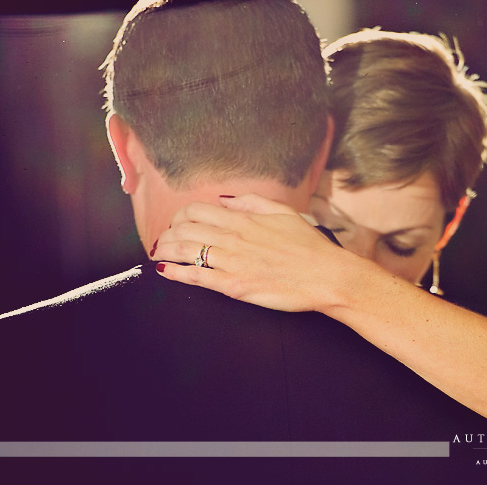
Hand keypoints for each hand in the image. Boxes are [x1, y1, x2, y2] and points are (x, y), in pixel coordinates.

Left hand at [151, 193, 353, 311]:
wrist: (326, 276)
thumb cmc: (309, 246)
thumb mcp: (283, 212)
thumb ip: (251, 202)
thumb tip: (225, 200)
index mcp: (243, 219)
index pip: (196, 211)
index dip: (180, 216)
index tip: (178, 223)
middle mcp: (233, 238)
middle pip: (184, 229)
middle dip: (168, 233)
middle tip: (166, 240)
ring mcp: (231, 262)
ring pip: (184, 251)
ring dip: (166, 250)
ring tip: (160, 252)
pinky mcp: (233, 286)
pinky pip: (196, 277)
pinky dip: (175, 272)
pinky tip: (164, 270)